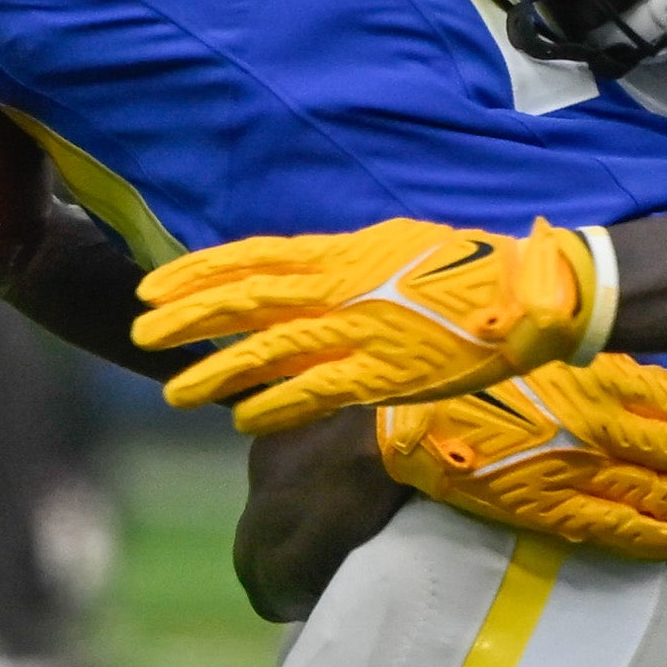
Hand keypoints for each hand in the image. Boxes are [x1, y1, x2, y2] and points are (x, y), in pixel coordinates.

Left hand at [134, 216, 604, 434]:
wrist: (525, 295)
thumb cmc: (467, 268)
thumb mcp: (395, 246)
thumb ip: (345, 262)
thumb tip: (304, 271)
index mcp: (341, 253)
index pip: (250, 259)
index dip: (196, 274)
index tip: (153, 286)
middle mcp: (339, 288)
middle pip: (244, 301)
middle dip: (187, 319)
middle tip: (141, 333)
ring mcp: (358, 331)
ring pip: (267, 351)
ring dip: (215, 372)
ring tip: (174, 392)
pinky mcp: (383, 373)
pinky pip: (314, 392)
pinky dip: (275, 406)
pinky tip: (243, 420)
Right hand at [374, 361, 666, 564]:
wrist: (398, 412)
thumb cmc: (477, 366)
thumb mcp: (551, 345)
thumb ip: (609, 366)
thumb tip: (661, 382)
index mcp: (602, 380)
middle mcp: (597, 429)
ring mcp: (574, 473)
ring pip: (666, 495)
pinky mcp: (547, 509)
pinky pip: (619, 528)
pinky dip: (664, 538)